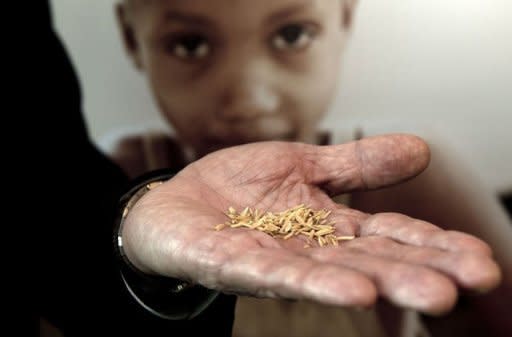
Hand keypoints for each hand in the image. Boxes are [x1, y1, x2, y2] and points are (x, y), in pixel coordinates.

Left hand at [121, 134, 500, 314]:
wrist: (175, 202)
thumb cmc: (237, 188)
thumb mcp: (301, 164)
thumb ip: (354, 164)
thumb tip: (419, 149)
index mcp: (327, 226)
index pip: (388, 235)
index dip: (431, 245)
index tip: (478, 257)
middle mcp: (308, 251)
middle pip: (370, 261)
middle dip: (421, 271)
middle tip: (472, 280)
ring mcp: (273, 261)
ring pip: (332, 274)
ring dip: (380, 283)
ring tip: (430, 293)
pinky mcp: (233, 265)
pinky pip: (275, 274)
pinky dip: (314, 282)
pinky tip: (353, 292)